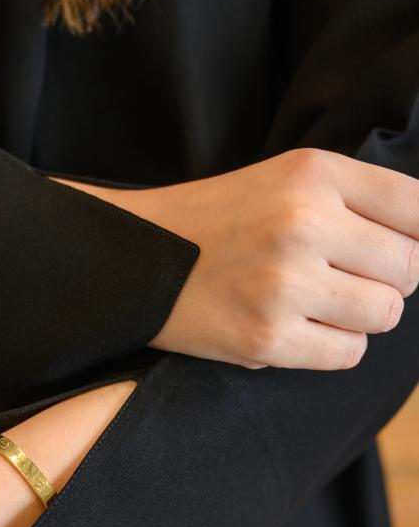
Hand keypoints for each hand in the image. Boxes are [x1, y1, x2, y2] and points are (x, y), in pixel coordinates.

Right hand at [50, 147, 418, 369]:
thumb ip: (358, 201)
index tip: (388, 252)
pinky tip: (299, 328)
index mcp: (314, 173)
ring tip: (320, 303)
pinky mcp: (266, 337)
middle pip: (409, 269)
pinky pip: (347, 353)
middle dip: (387, 280)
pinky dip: (332, 346)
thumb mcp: (286, 180)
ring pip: (384, 314)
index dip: (417, 237)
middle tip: (345, 279)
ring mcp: (285, 283)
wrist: (136, 258)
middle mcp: (304, 222)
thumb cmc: (219, 222)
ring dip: (361, 316)